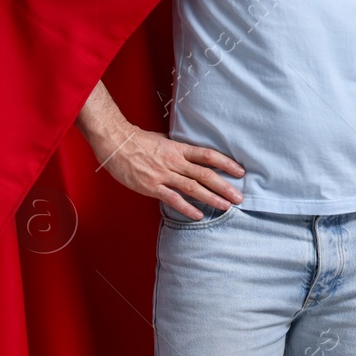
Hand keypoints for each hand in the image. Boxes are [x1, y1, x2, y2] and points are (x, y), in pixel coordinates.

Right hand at [94, 123, 244, 220]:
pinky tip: (199, 215)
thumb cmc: (138, 140)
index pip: (208, 155)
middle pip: (205, 174)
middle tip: (239, 197)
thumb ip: (178, 149)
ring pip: (193, 187)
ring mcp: (163, 174)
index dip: (226, 163)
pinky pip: (172, 199)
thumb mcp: (163, 140)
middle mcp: (174, 162)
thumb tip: (193, 153)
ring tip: (226, 207)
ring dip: (212, 198)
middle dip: (224, 186)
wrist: (114, 142)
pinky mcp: (151, 186)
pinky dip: (186, 208)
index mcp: (179, 149)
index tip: (240, 172)